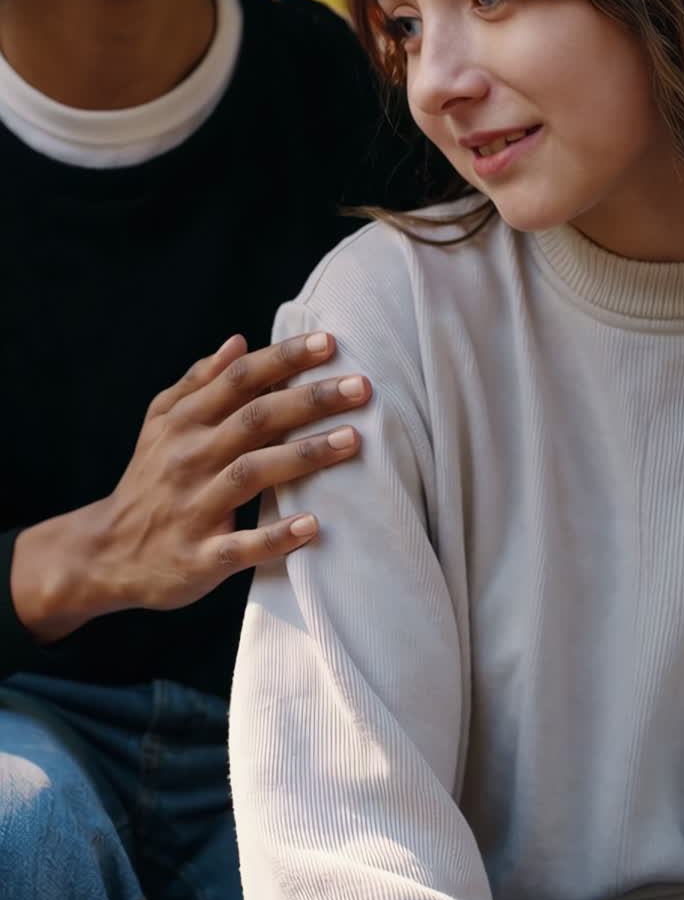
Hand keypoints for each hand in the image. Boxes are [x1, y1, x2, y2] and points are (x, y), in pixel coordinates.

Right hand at [11, 331, 369, 639]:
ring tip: (353, 440)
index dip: (283, 358)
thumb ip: (199, 382)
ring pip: (251, 473)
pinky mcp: (199, 557)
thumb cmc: (150, 478)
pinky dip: (275, 537)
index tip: (329, 342)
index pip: (238, 379)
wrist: (106, 554)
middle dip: (309, 400)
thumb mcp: (161, 423)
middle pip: (254, 419)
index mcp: (183, 422)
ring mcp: (193, 508)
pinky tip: (313, 525)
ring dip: (303, 455)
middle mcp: (188, 457)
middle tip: (362, 386)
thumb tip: (238, 342)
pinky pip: (240, 545)